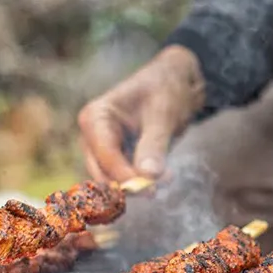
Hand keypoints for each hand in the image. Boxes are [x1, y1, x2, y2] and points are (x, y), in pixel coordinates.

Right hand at [78, 45, 205, 181]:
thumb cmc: (167, 90)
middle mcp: (93, 134)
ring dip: (138, 185)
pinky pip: (124, 179)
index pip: (104, 155)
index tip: (150, 189)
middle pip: (101, 172)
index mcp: (96, 116)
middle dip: (129, 184)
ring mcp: (103, 148)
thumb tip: (148, 177)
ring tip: (168, 177)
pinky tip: (165, 176)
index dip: (124, 175)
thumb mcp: (163, 115)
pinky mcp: (118, 157)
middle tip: (158, 189)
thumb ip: (154, 146)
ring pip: (112, 180)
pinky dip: (142, 182)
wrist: (178, 83)